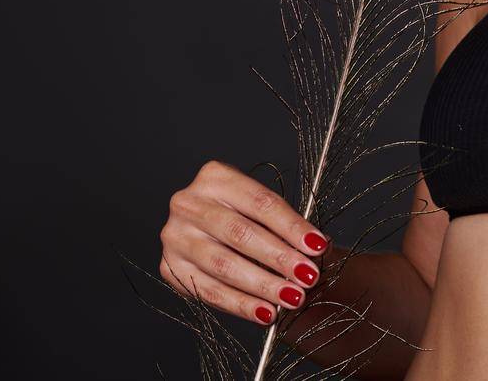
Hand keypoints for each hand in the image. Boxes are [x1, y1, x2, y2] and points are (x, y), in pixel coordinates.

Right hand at [159, 160, 331, 325]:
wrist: (196, 228)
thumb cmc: (238, 214)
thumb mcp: (255, 207)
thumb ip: (281, 225)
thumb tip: (318, 250)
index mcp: (215, 177)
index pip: (260, 202)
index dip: (292, 226)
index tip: (318, 246)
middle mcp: (189, 203)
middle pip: (241, 233)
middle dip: (279, 257)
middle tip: (308, 276)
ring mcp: (175, 236)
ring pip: (223, 265)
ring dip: (263, 285)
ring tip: (292, 298)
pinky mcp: (169, 267)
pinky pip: (208, 291)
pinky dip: (240, 304)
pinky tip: (265, 312)